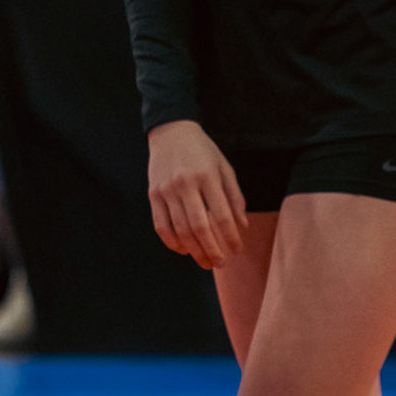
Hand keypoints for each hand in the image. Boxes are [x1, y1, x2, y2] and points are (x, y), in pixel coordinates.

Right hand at [148, 120, 247, 269]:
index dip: (230, 236)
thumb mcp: (224, 167)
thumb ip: (234, 196)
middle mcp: (186, 184)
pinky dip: (172, 242)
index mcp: (207, 176)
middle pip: (199, 226)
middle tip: (221, 263)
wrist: (171, 131)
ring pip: (180, 229)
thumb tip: (242, 225)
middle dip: (212, 250)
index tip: (237, 250)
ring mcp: (167, 190)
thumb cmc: (203, 151)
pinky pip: (161, 225)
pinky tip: (183, 250)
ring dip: (193, 250)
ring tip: (205, 262)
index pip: (221, 215)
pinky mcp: (153, 194)